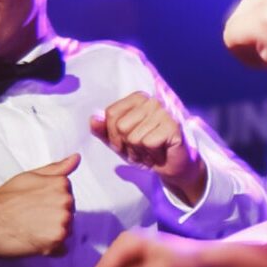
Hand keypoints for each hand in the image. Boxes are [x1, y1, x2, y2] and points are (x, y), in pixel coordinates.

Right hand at [0, 154, 77, 259]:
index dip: (50, 204)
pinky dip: (50, 249)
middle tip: (31, 219)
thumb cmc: (2, 201)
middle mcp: (65, 201)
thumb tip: (75, 158)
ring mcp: (62, 221)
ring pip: (67, 232)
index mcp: (61, 184)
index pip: (68, 198)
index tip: (35, 205)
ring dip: (52, 234)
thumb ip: (56, 169)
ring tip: (31, 229)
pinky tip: (33, 241)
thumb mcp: (29, 177)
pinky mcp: (57, 240)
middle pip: (70, 215)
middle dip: (54, 219)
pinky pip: (63, 249)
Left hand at [91, 89, 206, 203]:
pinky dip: (152, 154)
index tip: (127, 143)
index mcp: (138, 99)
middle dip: (128, 145)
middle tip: (142, 149)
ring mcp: (163, 112)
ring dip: (140, 152)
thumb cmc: (146, 151)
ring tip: (151, 152)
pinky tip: (160, 153)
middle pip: (121, 126)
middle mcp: (151, 101)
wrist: (171, 167)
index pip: (111, 113)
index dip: (114, 135)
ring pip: (134, 137)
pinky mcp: (172, 126)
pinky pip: (148, 143)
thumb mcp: (119, 142)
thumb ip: (103, 131)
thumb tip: (94, 118)